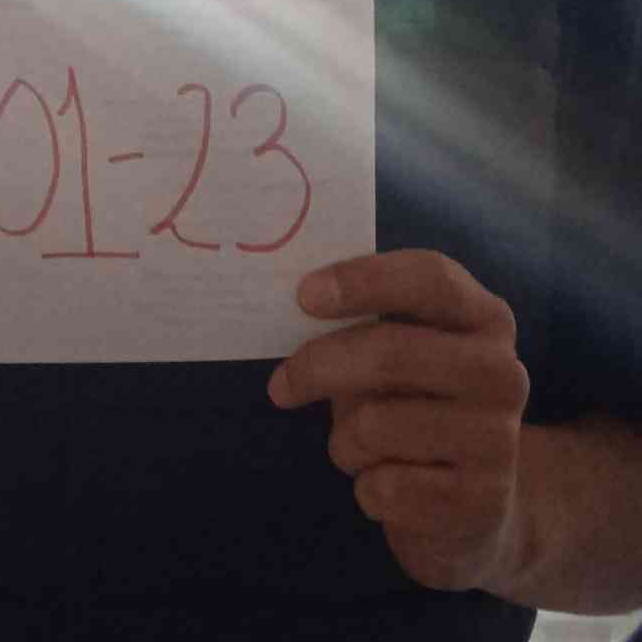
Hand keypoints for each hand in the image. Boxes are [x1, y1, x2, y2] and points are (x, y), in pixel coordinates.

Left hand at [268, 249, 530, 592]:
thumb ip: (366, 326)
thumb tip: (298, 308)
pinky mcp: (479, 503)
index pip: (431, 278)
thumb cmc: (418, 408)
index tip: (304, 295)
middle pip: (392, 352)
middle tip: (279, 385)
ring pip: (375, 426)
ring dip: (345, 440)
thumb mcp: (403, 356)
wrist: (479, 506)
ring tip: (360, 447)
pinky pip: (384, 487)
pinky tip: (389, 485)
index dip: (364, 280)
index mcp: (486, 319)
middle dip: (318, 367)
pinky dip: (366, 487)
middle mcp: (502, 373)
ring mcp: (497, 440)